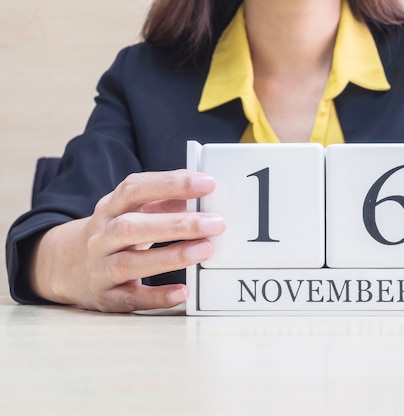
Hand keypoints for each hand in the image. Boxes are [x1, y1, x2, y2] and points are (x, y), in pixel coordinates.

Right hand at [31, 170, 224, 311]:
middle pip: (131, 228)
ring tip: (206, 249)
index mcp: (110, 208)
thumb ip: (165, 201)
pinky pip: (130, 298)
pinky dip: (156, 296)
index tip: (208, 184)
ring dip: (171, 256)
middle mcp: (101, 237)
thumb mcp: (132, 212)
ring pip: (129, 263)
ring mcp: (100, 268)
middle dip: (177, 224)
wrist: (67, 267)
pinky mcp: (106, 297)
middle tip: (216, 223)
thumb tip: (205, 191)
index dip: (170, 184)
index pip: (135, 189)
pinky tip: (182, 292)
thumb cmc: (116, 234)